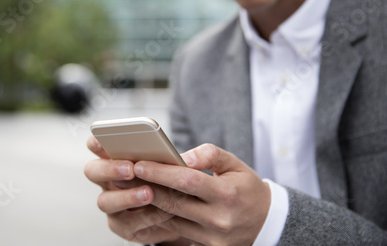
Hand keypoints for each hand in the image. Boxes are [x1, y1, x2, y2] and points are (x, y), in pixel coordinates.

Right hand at [84, 135, 182, 243]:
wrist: (183, 214)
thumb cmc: (172, 182)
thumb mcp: (173, 166)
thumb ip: (169, 159)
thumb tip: (178, 157)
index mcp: (116, 159)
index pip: (96, 146)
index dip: (96, 142)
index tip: (104, 141)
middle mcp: (109, 181)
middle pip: (92, 171)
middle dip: (109, 169)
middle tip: (130, 169)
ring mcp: (113, 204)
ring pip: (105, 201)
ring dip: (127, 196)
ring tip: (149, 193)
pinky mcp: (123, 226)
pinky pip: (127, 223)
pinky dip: (147, 216)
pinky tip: (164, 212)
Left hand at [134, 143, 270, 245]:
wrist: (266, 222)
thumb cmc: (246, 187)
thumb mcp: (234, 164)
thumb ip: (209, 155)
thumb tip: (182, 156)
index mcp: (227, 195)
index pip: (186, 181)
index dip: (160, 173)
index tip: (139, 164)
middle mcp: (219, 219)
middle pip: (173, 202)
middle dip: (146, 187)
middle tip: (125, 175)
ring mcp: (212, 238)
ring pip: (171, 219)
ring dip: (149, 203)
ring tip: (131, 188)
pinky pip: (177, 231)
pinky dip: (162, 217)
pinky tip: (149, 204)